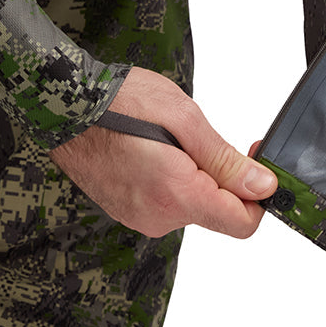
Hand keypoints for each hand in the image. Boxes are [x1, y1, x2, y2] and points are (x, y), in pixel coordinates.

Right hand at [49, 67, 276, 237]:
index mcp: (177, 196)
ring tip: (170, 142)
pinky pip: (169, 202)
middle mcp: (159, 217)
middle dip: (224, 179)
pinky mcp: (130, 211)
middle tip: (203, 141)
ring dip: (196, 177)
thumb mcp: (186, 120)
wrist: (63, 104)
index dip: (258, 196)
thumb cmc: (118, 103)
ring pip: (194, 206)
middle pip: (219, 214)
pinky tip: (157, 151)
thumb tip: (263, 187)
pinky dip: (174, 180)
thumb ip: (227, 162)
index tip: (254, 164)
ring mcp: (141, 217)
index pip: (242, 223)